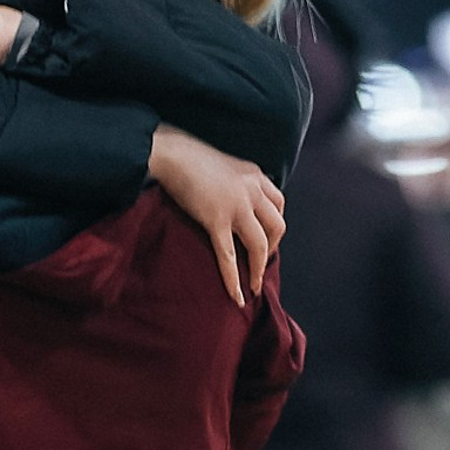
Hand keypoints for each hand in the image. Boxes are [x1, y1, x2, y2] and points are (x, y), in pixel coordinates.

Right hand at [147, 125, 285, 305]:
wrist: (170, 153)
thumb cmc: (188, 157)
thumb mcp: (222, 165)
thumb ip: (232, 181)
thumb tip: (228, 198)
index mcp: (254, 175)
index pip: (278, 203)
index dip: (275, 224)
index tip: (265, 238)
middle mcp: (252, 189)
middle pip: (277, 225)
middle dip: (272, 248)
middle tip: (258, 263)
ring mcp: (236, 205)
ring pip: (260, 244)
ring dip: (259, 268)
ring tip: (253, 286)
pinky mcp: (216, 219)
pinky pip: (228, 256)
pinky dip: (234, 279)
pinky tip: (237, 296)